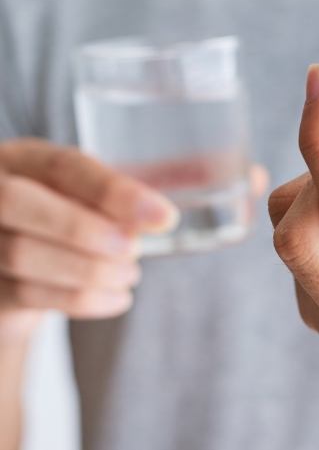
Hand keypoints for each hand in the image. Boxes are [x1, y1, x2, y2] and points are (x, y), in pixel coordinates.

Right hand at [0, 139, 177, 341]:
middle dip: (84, 228)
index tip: (163, 216)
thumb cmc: (58, 218)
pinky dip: (82, 299)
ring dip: (89, 270)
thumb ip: (114, 200)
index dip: (114, 191)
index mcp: (23, 159)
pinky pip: (27, 294)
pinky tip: (116, 297)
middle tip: (133, 248)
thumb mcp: (82, 196)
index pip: (64, 166)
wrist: (15, 270)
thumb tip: (159, 216)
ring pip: (23, 252)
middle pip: (19, 201)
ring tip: (130, 274)